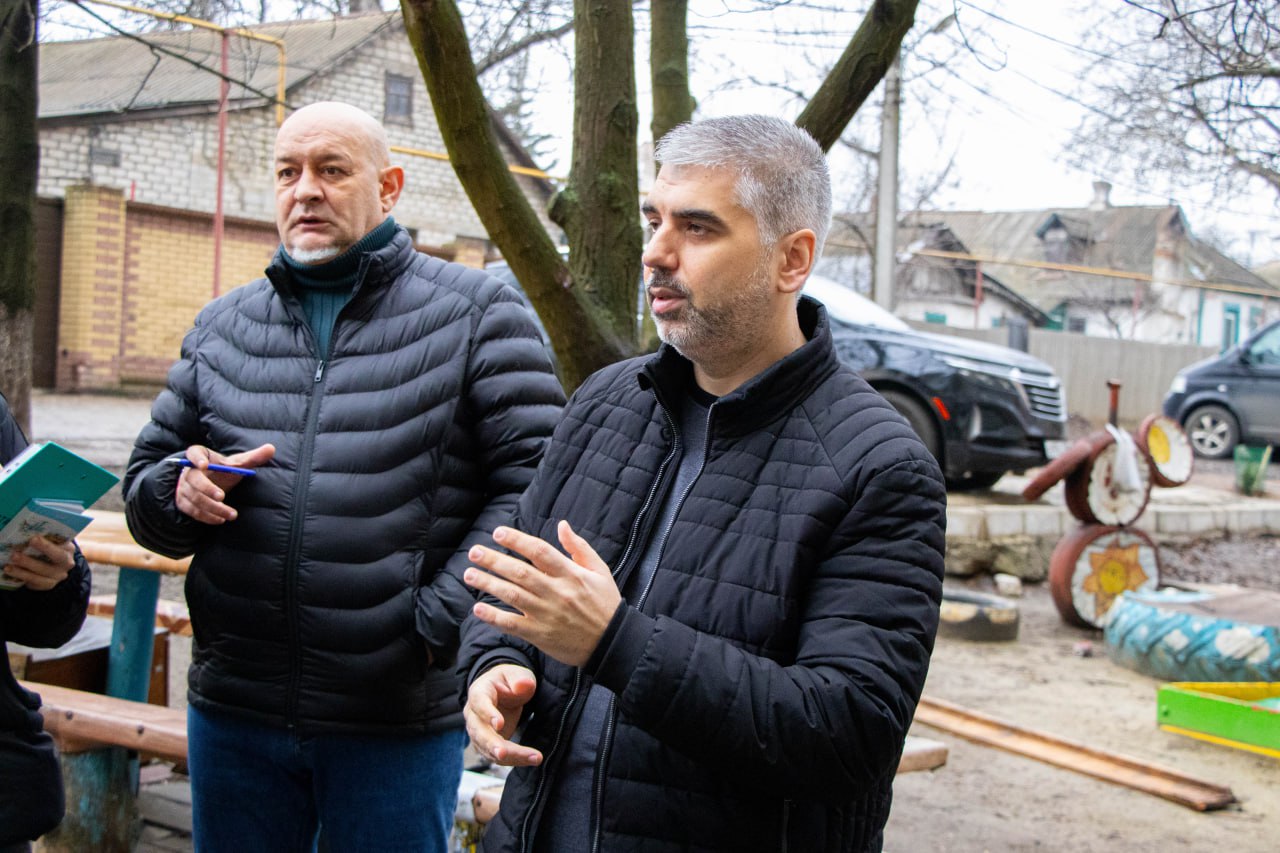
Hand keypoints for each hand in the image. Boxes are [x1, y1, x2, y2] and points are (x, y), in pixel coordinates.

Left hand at [4, 535, 75, 591]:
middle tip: (15, 555)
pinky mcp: (48, 585)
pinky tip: (9, 572)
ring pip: (40, 575)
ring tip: (8, 566)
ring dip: (22, 571)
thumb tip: (24, 533)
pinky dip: (20, 577)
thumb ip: (45, 537)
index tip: (33, 539)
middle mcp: (66, 564)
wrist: (57, 562)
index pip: (59, 548)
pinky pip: (34, 582)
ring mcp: (57, 576)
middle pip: (46, 567)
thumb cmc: (51, 546)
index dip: (46, 546)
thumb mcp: (53, 541)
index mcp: (68, 549)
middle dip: (32, 560)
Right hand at [174, 443, 274, 523]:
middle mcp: (189, 472)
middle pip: (193, 479)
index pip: (193, 452)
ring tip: (231, 514)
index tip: (205, 464)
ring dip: (212, 508)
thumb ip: (253, 457)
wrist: (210, 484)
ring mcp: (184, 488)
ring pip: (195, 498)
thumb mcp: (237, 463)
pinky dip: (206, 516)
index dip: (197, 458)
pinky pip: (192, 510)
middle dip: (207, 488)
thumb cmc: (224, 471)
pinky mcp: (184, 502)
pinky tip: (221, 520)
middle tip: (222, 496)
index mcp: (200, 456)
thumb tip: (271, 448)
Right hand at [463, 664, 541, 766]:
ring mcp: (478, 732)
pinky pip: (497, 756)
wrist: (503, 691)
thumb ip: (520, 679)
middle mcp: (473, 714)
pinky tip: (532, 759)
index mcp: (479, 692)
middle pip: (480, 732)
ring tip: (534, 758)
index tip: (500, 724)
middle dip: (492, 744)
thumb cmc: (508, 680)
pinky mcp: (487, 745)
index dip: (488, 714)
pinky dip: (514, 760)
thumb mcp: (516, 674)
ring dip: (510, 756)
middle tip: (504, 754)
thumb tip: (524, 685)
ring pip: (488, 748)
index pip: (479, 703)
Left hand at [464, 521, 620, 667]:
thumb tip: (561, 525)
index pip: (539, 552)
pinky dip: (494, 617)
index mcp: (571, 574)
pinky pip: (512, 624)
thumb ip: (579, 547)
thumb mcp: (600, 571)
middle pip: (520, 572)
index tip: (498, 532)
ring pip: (512, 596)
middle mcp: (557, 593)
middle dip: (494, 560)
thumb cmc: (606, 604)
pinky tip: (477, 608)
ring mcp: (547, 615)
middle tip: (474, 551)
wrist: (612, 643)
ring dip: (488, 584)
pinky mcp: (540, 635)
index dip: (517, 540)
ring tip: (468, 574)